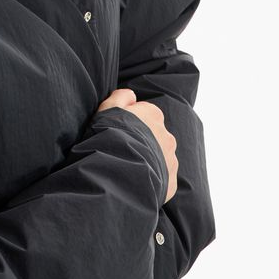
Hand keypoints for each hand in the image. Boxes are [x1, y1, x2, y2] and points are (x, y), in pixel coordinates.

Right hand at [95, 87, 177, 204]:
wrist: (117, 169)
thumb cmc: (110, 135)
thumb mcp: (108, 108)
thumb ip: (121, 96)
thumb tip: (131, 95)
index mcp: (154, 114)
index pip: (145, 116)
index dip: (131, 124)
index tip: (119, 133)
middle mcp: (167, 135)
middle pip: (154, 137)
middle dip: (143, 142)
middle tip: (124, 152)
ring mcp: (170, 159)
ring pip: (160, 158)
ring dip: (149, 161)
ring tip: (129, 169)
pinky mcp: (170, 182)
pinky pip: (162, 179)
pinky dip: (152, 180)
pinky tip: (136, 183)